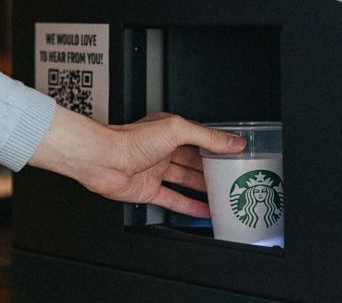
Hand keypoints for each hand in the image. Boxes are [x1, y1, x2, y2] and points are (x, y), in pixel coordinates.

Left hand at [28, 107, 245, 216]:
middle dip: (213, 169)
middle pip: (194, 161)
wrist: (103, 160)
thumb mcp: (176, 130)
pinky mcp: (148, 190)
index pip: (200, 138)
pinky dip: (188, 206)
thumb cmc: (130, 140)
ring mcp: (155, 170)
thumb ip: (205, 136)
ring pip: (185, 180)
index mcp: (169, 130)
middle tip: (234, 178)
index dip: (218, 146)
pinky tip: (202, 211)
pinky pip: (173, 199)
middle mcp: (162, 149)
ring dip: (203, 188)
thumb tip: (232, 141)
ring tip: (223, 196)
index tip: (237, 153)